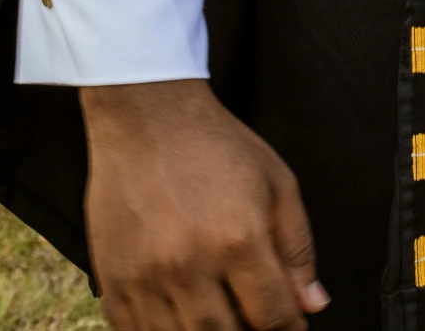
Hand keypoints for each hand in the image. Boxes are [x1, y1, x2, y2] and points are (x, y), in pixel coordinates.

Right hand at [81, 80, 328, 330]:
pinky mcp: (113, 281)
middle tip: (253, 322)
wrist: (146, 115)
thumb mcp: (276, 182)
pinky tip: (180, 317)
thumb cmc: (216, 145)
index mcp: (239, 239)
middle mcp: (190, 264)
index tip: (290, 327)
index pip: (272, 317)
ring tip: (219, 318)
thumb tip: (311, 306)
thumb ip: (297, 248)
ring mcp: (145, 277)